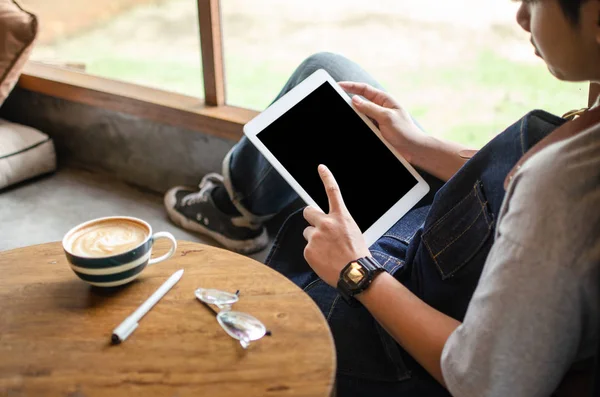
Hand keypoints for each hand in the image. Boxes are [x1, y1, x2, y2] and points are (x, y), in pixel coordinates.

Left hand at [302, 165, 370, 286]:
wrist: (356, 273)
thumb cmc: (358, 255)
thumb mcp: (353, 232)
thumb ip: (339, 225)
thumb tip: (328, 227)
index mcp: (341, 217)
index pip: (333, 191)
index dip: (326, 177)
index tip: (320, 167)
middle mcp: (326, 223)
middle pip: (308, 211)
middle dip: (311, 218)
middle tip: (317, 229)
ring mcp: (315, 236)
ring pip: (308, 233)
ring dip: (314, 240)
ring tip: (327, 252)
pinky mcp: (308, 250)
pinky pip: (308, 249)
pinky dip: (314, 255)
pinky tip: (324, 260)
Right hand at [339, 81, 425, 161]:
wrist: (413, 150)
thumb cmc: (405, 132)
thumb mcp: (386, 117)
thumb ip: (370, 108)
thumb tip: (355, 100)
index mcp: (385, 100)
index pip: (365, 89)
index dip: (351, 86)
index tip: (338, 85)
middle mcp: (380, 108)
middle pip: (360, 101)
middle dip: (348, 101)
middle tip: (334, 100)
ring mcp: (377, 120)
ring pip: (360, 116)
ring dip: (352, 116)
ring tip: (342, 116)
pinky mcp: (376, 131)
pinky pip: (363, 126)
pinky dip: (357, 126)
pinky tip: (350, 127)